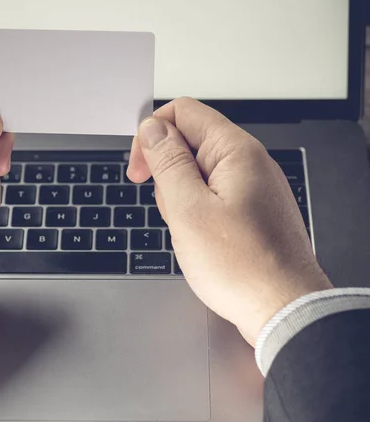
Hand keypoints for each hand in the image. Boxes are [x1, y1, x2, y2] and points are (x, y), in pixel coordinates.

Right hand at [127, 98, 331, 344]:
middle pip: (188, 144)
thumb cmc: (242, 266)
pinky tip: (203, 240)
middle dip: (167, 175)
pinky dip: (197, 214)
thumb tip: (152, 128)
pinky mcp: (250, 210)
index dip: (151, 136)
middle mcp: (249, 163)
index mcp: (235, 151)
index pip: (182, 113)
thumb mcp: (188, 209)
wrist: (283, 310)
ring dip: (181, 200)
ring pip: (197, 175)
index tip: (139, 170)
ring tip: (193, 232)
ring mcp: (251, 188)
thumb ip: (167, 162)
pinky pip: (211, 198)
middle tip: (173, 210)